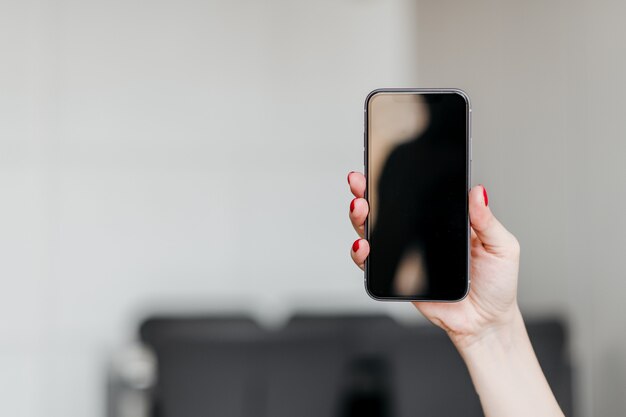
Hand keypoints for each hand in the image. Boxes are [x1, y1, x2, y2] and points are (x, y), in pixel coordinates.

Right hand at [347, 171, 520, 348]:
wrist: (486, 321)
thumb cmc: (497, 284)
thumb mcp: (501, 246)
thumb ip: (487, 221)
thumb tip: (477, 191)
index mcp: (443, 220)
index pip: (415, 193)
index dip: (396, 178)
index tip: (382, 162)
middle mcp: (419, 233)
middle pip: (385, 208)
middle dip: (366, 191)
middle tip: (359, 181)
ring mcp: (405, 254)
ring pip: (372, 231)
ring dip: (360, 218)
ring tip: (360, 208)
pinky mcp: (396, 276)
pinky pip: (372, 264)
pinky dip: (361, 253)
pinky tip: (362, 245)